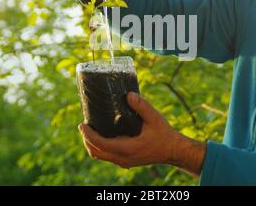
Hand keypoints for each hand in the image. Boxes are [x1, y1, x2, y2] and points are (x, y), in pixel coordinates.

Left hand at [79, 92, 206, 176]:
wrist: (172, 151)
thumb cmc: (164, 135)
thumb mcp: (154, 118)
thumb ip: (142, 106)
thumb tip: (129, 94)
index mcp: (127, 148)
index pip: (100, 145)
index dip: (88, 135)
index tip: (82, 124)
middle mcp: (123, 158)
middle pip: (96, 152)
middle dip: (86, 139)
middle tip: (84, 125)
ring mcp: (124, 162)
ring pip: (100, 156)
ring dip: (92, 144)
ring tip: (90, 129)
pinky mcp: (125, 161)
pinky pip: (107, 156)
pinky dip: (100, 147)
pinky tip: (102, 134)